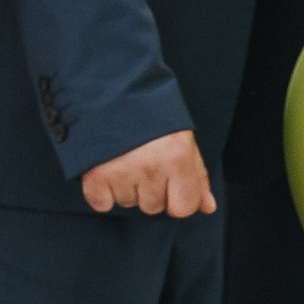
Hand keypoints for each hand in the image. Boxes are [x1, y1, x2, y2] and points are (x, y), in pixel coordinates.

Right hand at [79, 129, 213, 217]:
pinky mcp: (95, 175)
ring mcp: (121, 172)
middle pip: (154, 207)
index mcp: (178, 157)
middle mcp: (151, 167)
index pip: (184, 208)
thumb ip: (196, 176)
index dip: (178, 199)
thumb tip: (208, 207)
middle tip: (143, 162)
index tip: (171, 185)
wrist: (110, 94)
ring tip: (124, 160)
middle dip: (150, 190)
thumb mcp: (182, 140)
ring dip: (126, 188)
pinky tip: (107, 169)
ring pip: (128, 204)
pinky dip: (102, 192)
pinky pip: (102, 203)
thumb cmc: (152, 118)